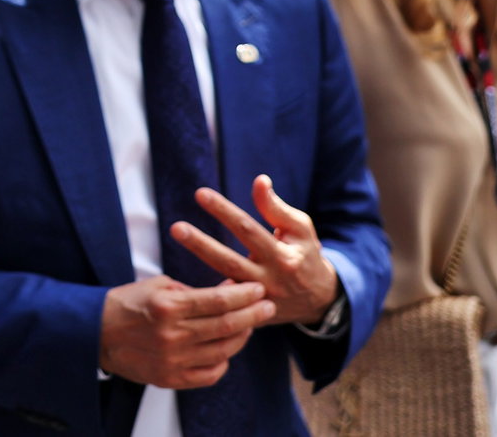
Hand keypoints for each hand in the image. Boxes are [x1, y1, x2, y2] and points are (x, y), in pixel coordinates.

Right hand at [98, 275, 274, 388]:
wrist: (94, 333)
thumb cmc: (127, 304)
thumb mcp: (158, 286)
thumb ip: (192, 290)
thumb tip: (227, 289)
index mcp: (167, 307)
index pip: (217, 301)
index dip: (243, 295)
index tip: (258, 289)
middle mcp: (172, 335)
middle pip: (226, 326)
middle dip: (252, 315)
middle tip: (267, 306)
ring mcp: (172, 360)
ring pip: (223, 351)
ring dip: (242, 336)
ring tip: (250, 325)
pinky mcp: (170, 378)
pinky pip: (209, 375)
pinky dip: (223, 362)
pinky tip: (227, 349)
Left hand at [171, 174, 338, 326]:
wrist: (319, 301)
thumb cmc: (305, 255)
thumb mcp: (300, 229)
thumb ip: (276, 207)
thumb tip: (259, 180)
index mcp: (282, 257)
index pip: (248, 230)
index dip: (224, 211)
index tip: (200, 194)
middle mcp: (268, 280)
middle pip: (229, 261)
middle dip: (201, 244)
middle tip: (176, 228)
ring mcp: (257, 301)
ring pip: (222, 283)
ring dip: (198, 266)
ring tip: (177, 243)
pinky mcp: (249, 315)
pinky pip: (223, 305)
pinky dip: (202, 295)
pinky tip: (177, 284)